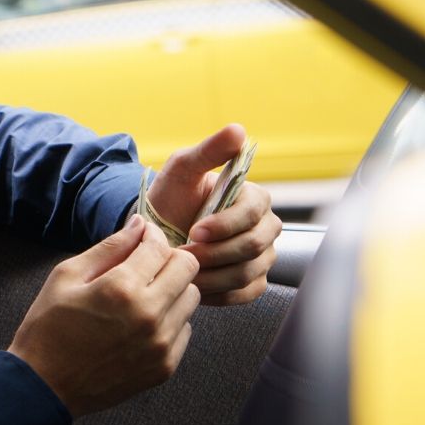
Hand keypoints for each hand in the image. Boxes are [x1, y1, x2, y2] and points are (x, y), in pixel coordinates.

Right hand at [8, 215, 200, 416]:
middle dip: (167, 260)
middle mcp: (149, 315)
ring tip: (144, 297)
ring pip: (192, 299)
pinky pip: (184, 330)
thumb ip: (109, 247)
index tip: (140, 239)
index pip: (160, 246)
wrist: (43, 387)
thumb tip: (140, 224)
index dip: (150, 235)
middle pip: (188, 269)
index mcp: (121, 288)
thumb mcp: (67, 276)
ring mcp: (160, 345)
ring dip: (173, 290)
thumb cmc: (48, 328)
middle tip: (145, 267)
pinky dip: (170, 321)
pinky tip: (142, 325)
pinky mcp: (164, 367)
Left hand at [146, 123, 279, 305]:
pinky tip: (195, 284)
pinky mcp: (252, 282)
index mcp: (254, 198)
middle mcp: (265, 228)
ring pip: (248, 272)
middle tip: (184, 254)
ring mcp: (262, 257)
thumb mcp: (182, 170)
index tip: (195, 230)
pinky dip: (219, 292)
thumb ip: (208, 151)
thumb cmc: (172, 199)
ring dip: (212, 274)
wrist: (159, 234)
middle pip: (253, 246)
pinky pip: (246, 293)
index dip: (225, 225)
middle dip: (214, 253)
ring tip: (184, 270)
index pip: (253, 213)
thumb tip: (237, 130)